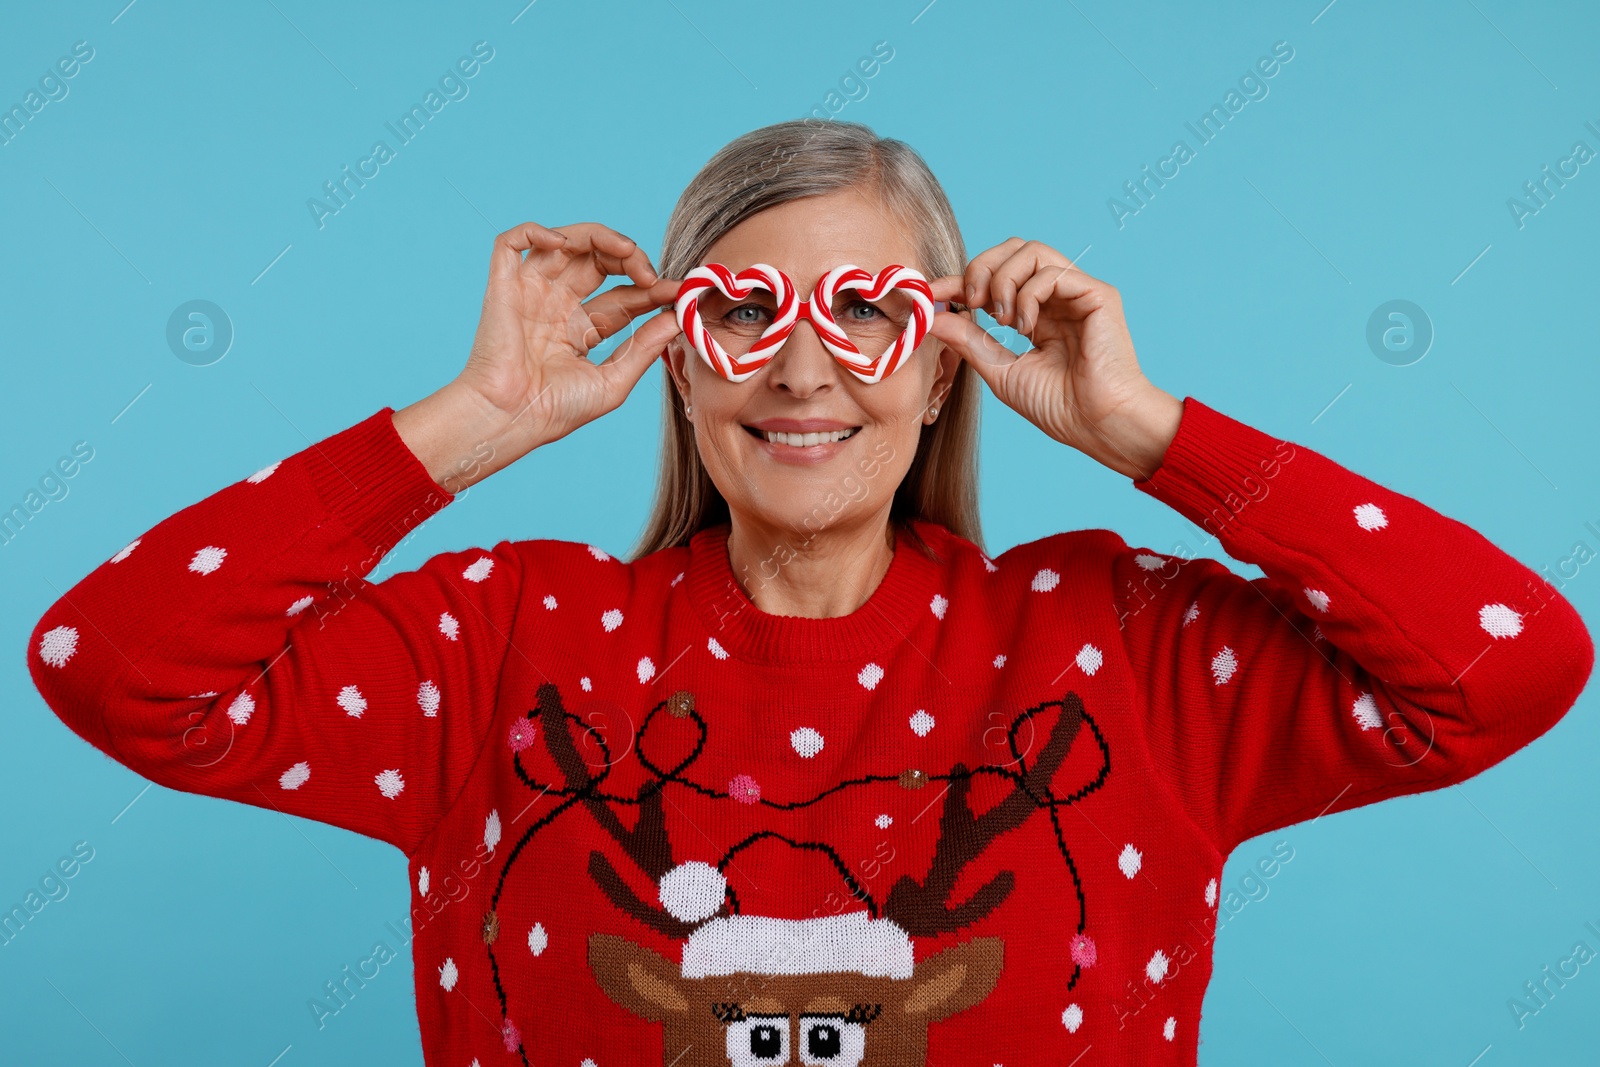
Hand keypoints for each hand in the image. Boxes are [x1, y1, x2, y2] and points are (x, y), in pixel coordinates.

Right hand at [396, 221, 681, 490]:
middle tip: (651, 275)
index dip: (651, 290)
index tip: (678, 292)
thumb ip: (644, 348)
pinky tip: (565, 244)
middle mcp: (556, 305)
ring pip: (564, 242)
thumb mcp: (613, 381)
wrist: (511, 419)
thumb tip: (677, 318)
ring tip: (626, 251)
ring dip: (599, 236)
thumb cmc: (555, 411)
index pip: (622, 296)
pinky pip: (512, 242)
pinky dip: (536, 231)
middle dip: (630, 259)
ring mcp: (531, 293)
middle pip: (598, 261)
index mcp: (580, 329)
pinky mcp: (503, 285)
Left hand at [927, 239, 1182, 479]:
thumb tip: (931, 316)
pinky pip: (1053, 272)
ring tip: (1000, 318)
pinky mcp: (1097, 294)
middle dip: (981, 267)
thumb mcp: (999, 369)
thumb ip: (968, 340)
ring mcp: (1077, 293)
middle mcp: (1057, 298)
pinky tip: (1027, 327)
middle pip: (1013, 249)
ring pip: (1031, 251)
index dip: (960, 280)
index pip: (994, 278)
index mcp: (1036, 314)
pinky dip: (1029, 295)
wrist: (1096, 425)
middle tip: (970, 300)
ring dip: (1003, 279)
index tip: (931, 293)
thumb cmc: (1057, 406)